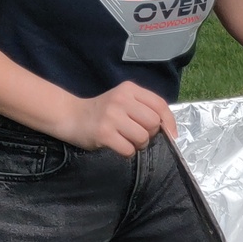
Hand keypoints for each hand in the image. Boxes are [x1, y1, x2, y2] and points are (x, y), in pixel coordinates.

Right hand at [53, 81, 176, 156]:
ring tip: (127, 140)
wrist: (71, 115)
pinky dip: (127, 152)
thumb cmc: (102, 111)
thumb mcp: (123, 100)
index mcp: (129, 89)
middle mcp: (121, 99)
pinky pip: (128, 149)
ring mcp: (112, 116)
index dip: (170, 122)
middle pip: (153, 122)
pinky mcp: (103, 133)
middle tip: (138, 135)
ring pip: (143, 137)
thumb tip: (168, 129)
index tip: (171, 134)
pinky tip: (118, 145)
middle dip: (151, 134)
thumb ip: (143, 108)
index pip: (160, 104)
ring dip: (139, 145)